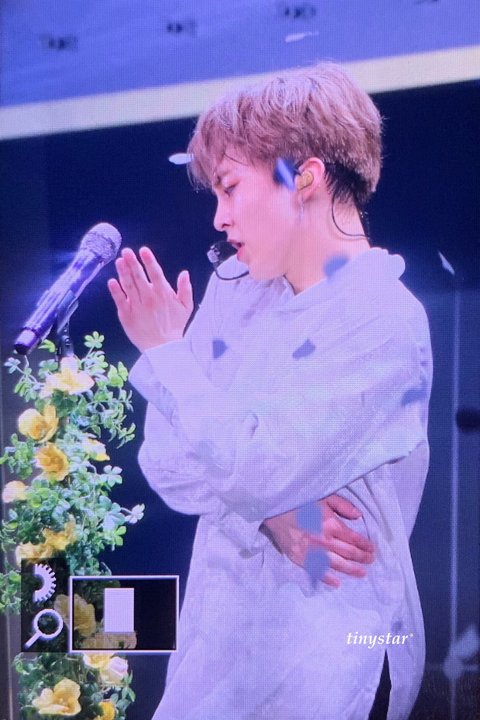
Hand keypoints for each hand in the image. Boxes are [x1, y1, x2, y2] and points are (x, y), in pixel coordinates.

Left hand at [108, 247, 193, 351]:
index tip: (143, 250)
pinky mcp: (126, 315)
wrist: (163, 348)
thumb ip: (185, 289)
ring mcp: (136, 306)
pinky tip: (111, 281)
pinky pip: (120, 300)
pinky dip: (115, 290)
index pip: (155, 273)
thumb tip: (185, 273)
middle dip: (132, 262)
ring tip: (119, 261)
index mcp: (163, 293)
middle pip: (139, 276)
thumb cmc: (174, 326)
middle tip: (126, 251)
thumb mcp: (186, 308)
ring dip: (123, 272)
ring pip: (128, 285)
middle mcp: (149, 298)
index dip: (149, 261)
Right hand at [260, 494, 374, 588]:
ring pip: (337, 564)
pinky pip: (317, 571)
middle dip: (362, 558)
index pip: (355, 539)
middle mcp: (324, 541)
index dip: (366, 545)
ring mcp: (312, 551)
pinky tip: (337, 582)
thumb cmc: (300, 500)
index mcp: (331, 524)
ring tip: (361, 573)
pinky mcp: (299, 558)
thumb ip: (343, 505)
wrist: (274, 507)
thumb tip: (359, 516)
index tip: (372, 549)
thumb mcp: (324, 496)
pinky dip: (328, 578)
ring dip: (351, 570)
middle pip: (349, 553)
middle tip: (370, 560)